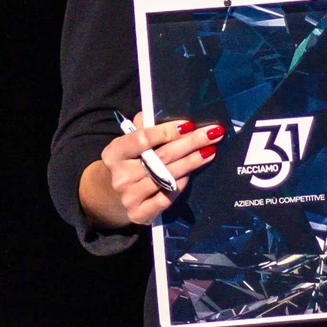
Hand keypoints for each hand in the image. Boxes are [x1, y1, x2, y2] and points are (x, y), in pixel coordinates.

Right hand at [79, 112, 224, 229]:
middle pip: (161, 157)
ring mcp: (128, 197)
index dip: (167, 131)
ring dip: (191, 163)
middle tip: (212, 134)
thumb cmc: (130, 161)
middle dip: (190, 143)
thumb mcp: (131, 142)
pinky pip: (166, 198)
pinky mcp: (139, 214)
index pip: (142, 138)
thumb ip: (144, 127)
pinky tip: (191, 175)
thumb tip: (164, 111)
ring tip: (209, 152)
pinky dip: (180, 185)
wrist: (114, 195)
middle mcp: (119, 177)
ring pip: (167, 177)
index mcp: (114, 153)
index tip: (189, 124)